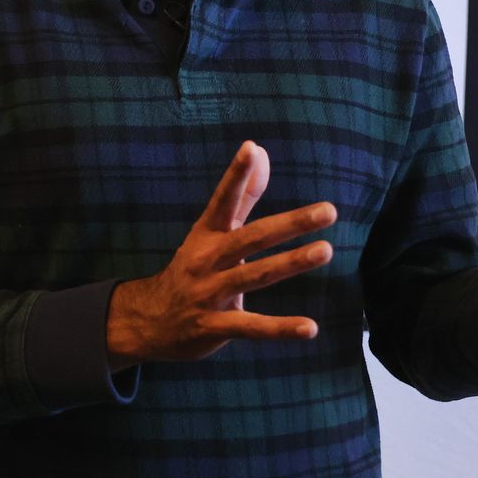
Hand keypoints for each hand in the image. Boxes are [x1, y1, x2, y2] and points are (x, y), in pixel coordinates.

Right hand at [106, 141, 336, 369]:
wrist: (149, 321)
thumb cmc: (192, 270)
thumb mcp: (211, 232)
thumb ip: (242, 194)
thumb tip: (260, 149)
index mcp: (207, 234)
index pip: (223, 200)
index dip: (236, 176)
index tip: (250, 149)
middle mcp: (207, 260)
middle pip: (252, 238)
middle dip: (290, 224)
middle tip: (328, 210)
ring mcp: (209, 294)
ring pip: (254, 276)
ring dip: (289, 263)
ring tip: (324, 250)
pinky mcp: (214, 327)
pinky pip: (251, 327)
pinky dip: (280, 328)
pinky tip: (310, 328)